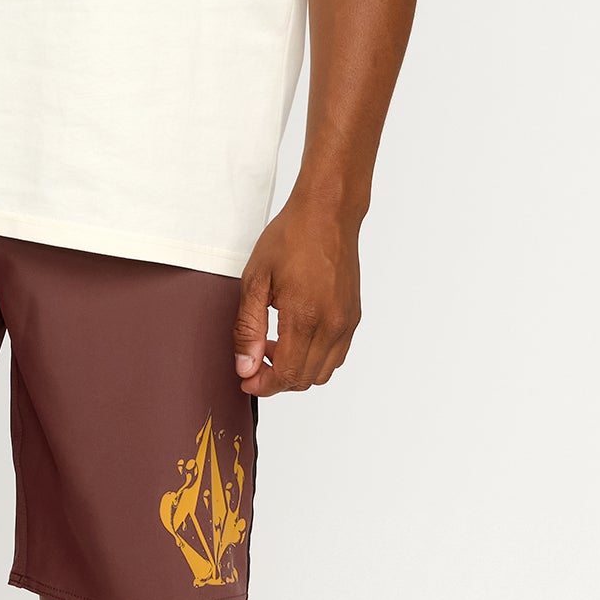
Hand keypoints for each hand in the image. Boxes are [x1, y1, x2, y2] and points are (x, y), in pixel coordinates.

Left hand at [233, 192, 362, 395]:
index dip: (263, 385)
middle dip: (277, 380)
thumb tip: (246, 366)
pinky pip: (337, 355)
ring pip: (323, 372)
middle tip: (255, 361)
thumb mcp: (255, 280)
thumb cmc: (291, 238)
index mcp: (305, 317)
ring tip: (274, 345)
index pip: (286, 375)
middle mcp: (332, 325)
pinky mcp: (353, 316)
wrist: (327, 214)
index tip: (246, 379)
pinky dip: (315, 358)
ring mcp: (347, 322)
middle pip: (305, 380)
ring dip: (297, 370)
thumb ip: (248, 328)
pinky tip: (296, 336)